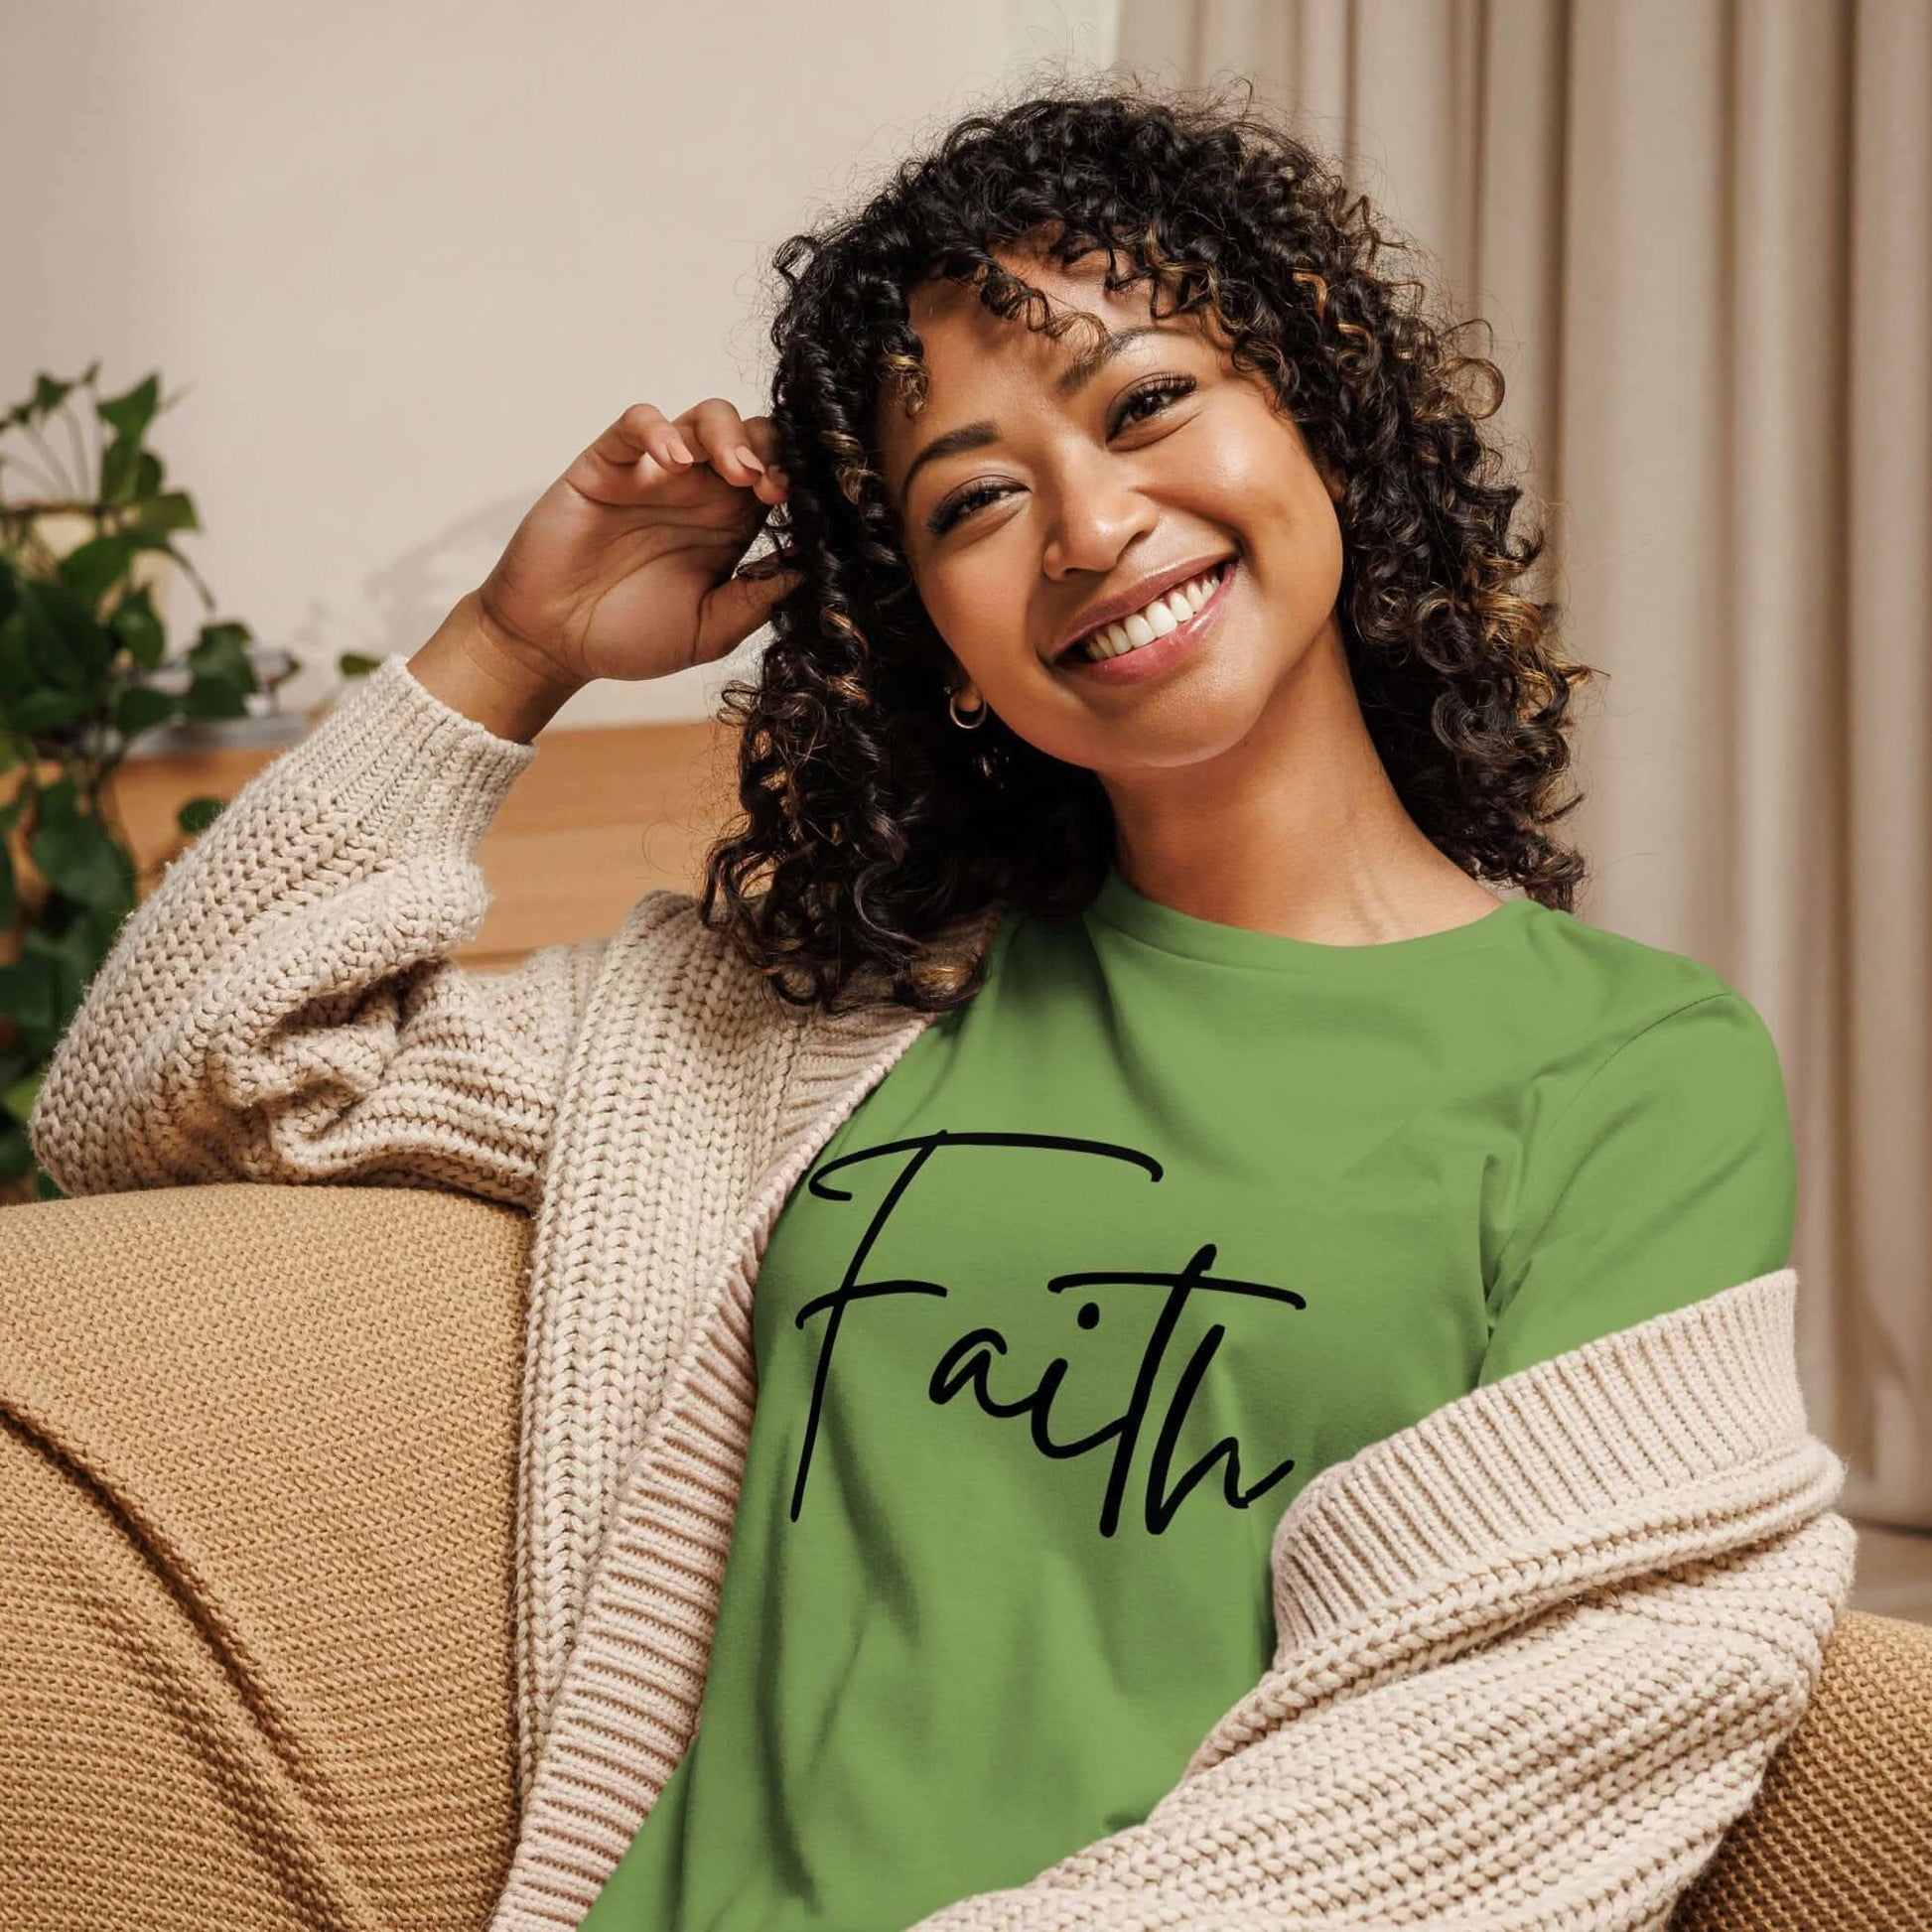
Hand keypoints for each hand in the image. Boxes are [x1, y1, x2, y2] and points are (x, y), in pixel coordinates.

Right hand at [471, 399, 801, 685]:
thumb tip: (813, 571)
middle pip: (753, 437)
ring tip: (737, 471)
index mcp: (731, 526)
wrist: (554, 643)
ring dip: (729, 435)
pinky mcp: (607, 464)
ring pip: (704, 418)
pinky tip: (672, 462)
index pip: (779, 479)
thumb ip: (756, 600)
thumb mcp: (709, 631)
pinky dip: (659, 430)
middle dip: (772, 451)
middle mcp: (700, 492)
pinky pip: (636, 423)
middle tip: (772, 488)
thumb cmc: (630, 637)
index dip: (798, 483)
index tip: (806, 508)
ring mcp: (654, 473)